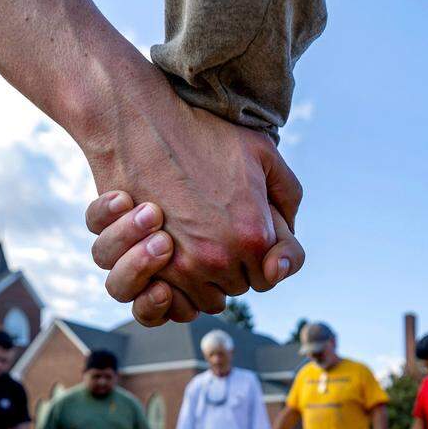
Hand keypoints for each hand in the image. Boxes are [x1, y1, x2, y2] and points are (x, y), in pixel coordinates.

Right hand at [83, 82, 304, 317]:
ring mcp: (179, 266)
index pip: (268, 276)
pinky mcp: (142, 266)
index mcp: (254, 235)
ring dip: (200, 281)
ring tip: (193, 248)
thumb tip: (288, 231)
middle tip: (218, 236)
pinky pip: (163, 303)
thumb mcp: (263, 153)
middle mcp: (219, 258)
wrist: (139, 125)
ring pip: (200, 300)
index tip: (246, 235)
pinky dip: (168, 293)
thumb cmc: (201, 134)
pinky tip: (168, 269)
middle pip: (235, 289)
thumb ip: (287, 195)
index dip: (260, 259)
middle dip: (231, 269)